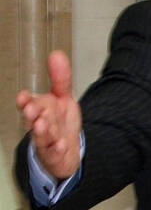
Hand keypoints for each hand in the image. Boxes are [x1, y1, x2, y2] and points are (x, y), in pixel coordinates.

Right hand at [16, 50, 81, 179]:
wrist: (66, 151)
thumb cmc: (59, 123)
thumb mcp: (63, 99)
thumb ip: (60, 79)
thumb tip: (57, 54)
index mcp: (39, 110)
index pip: (29, 104)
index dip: (26, 101)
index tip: (24, 96)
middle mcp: (39, 125)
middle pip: (32, 119)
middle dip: (31, 114)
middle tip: (32, 109)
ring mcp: (45, 141)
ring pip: (41, 136)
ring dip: (41, 131)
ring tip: (42, 125)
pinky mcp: (54, 155)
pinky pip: (53, 153)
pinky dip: (55, 149)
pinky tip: (60, 145)